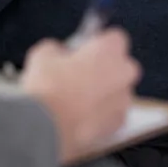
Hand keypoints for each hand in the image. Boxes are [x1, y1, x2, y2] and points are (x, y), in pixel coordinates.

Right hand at [19, 29, 141, 164]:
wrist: (44, 128)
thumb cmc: (47, 89)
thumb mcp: (43, 55)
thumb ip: (58, 49)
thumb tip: (59, 54)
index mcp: (110, 50)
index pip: (114, 38)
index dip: (98, 43)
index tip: (85, 49)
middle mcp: (124, 73)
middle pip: (120, 65)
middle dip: (104, 69)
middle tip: (79, 75)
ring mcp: (123, 101)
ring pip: (117, 91)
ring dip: (103, 93)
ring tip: (76, 101)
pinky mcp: (117, 125)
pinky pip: (112, 114)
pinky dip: (100, 115)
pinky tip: (80, 118)